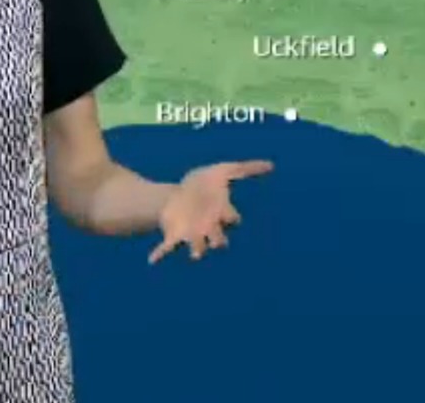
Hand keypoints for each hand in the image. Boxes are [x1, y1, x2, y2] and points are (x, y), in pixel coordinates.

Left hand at [148, 160, 272, 263]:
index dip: (231, 217)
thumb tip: (272, 164)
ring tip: (196, 256)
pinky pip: (168, 249)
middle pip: (219, 239)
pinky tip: (153, 259)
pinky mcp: (174, 236)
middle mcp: (210, 227)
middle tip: (218, 243)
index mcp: (221, 213)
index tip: (228, 214)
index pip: (232, 218)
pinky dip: (160, 255)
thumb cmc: (203, 184)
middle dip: (218, 241)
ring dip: (197, 251)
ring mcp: (192, 234)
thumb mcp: (223, 171)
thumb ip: (246, 168)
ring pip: (198, 247)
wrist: (178, 195)